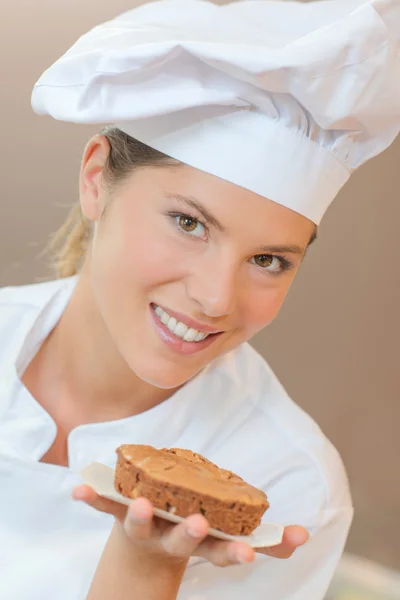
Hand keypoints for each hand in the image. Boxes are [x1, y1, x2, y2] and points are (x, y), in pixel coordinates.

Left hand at [72, 485, 308, 568]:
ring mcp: (146, 528)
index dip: (237, 551)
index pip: (224, 552)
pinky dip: (92, 496)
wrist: (144, 552)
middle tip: (199, 525)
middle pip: (183, 542)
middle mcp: (173, 540)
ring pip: (142, 527)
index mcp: (202, 544)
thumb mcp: (229, 540)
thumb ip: (267, 540)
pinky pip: (106, 505)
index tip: (249, 552)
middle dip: (191, 534)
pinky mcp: (122, 513)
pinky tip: (78, 487)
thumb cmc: (195, 535)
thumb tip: (304, 537)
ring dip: (140, 517)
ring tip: (141, 506)